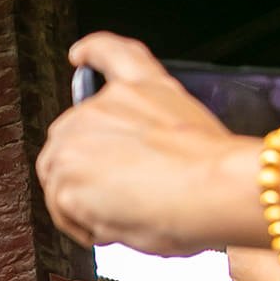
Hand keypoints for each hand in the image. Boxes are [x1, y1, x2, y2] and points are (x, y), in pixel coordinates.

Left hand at [36, 33, 252, 253]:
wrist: (218, 186)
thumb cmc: (215, 172)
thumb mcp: (189, 128)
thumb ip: (153, 129)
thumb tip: (138, 162)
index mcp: (141, 89)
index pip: (110, 54)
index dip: (92, 52)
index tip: (79, 55)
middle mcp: (102, 105)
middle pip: (71, 138)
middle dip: (90, 170)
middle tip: (126, 195)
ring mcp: (77, 137)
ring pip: (61, 177)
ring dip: (87, 201)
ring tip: (127, 216)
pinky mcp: (64, 175)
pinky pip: (61, 209)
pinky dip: (83, 226)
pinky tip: (112, 227)